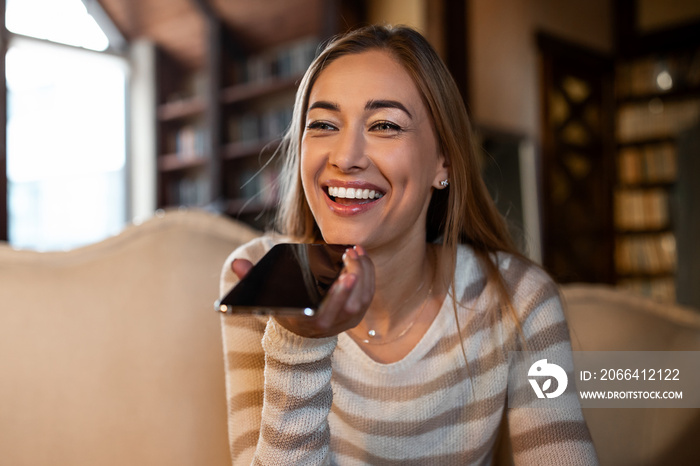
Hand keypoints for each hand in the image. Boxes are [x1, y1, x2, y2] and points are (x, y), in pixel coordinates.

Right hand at [230, 246, 374, 338]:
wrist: (302, 332)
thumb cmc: (285, 308)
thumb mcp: (269, 297)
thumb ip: (252, 280)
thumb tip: (237, 263)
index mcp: (311, 322)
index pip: (328, 312)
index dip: (339, 296)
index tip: (344, 276)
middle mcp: (333, 324)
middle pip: (352, 303)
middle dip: (356, 276)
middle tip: (350, 254)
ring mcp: (348, 321)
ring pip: (364, 297)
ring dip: (363, 272)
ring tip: (355, 251)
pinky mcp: (358, 314)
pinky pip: (368, 293)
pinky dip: (368, 273)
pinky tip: (361, 256)